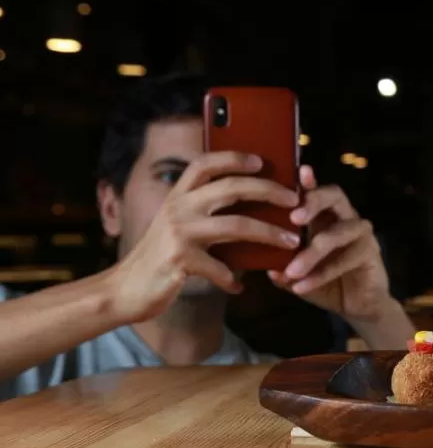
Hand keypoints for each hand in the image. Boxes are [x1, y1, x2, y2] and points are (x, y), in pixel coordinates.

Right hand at [107, 152, 300, 323]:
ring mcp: (178, 233)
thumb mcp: (178, 227)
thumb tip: (252, 210)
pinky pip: (221, 268)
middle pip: (232, 188)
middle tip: (294, 200)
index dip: (235, 157)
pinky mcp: (180, 260)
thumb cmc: (160, 258)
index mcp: (177, 195)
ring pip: (237, 226)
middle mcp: (177, 208)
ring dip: (269, 234)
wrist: (123, 290)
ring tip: (292, 242)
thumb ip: (204, 215)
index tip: (262, 160)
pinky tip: (239, 287)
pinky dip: (233, 279)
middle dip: (269, 191)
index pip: (206, 163)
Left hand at [269, 166, 391, 323]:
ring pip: (337, 233)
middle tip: (294, 217)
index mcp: (324, 215)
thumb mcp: (298, 275)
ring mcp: (361, 232)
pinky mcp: (371, 251)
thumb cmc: (326, 282)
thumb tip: (267, 268)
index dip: (308, 180)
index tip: (299, 172)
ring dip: (312, 253)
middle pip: (335, 194)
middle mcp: (344, 217)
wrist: (357, 306)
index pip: (316, 190)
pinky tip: (302, 287)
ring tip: (291, 272)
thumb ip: (283, 268)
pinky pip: (345, 259)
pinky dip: (321, 274)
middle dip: (314, 201)